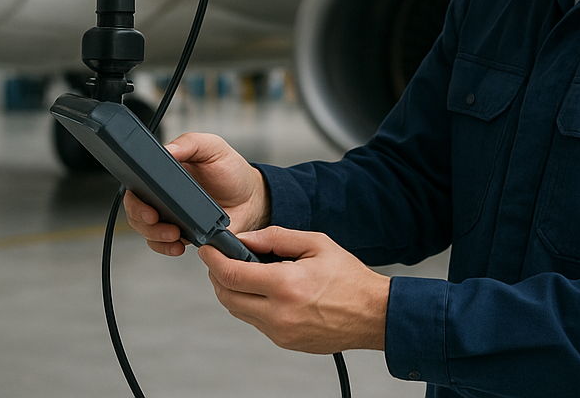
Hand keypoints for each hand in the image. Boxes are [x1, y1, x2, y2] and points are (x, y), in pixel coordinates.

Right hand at [123, 132, 270, 255]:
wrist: (251, 198)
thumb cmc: (231, 170)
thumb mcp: (213, 147)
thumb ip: (191, 143)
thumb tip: (167, 150)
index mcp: (167, 172)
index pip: (138, 182)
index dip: (135, 195)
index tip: (147, 203)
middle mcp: (165, 194)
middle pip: (136, 209)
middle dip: (141, 218)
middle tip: (155, 219)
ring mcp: (172, 215)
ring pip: (147, 230)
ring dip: (154, 235)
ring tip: (173, 233)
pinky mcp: (182, 233)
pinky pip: (163, 245)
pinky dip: (166, 248)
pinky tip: (178, 245)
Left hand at [199, 226, 389, 353]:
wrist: (372, 313)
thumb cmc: (349, 277)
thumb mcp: (315, 243)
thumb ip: (276, 237)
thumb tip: (246, 238)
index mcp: (286, 285)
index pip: (233, 275)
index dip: (214, 260)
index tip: (207, 249)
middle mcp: (279, 313)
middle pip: (227, 297)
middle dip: (217, 276)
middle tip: (219, 260)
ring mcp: (281, 333)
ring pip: (239, 312)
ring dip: (231, 292)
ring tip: (240, 272)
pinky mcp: (284, 342)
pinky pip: (256, 322)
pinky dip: (250, 305)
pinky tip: (262, 289)